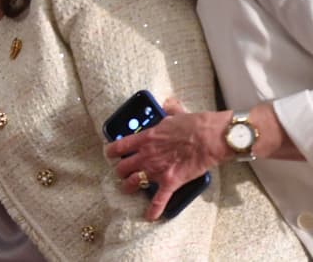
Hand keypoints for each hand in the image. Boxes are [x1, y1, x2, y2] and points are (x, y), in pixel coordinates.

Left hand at [105, 99, 228, 220]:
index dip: (111, 151)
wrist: (210, 137)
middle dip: (120, 171)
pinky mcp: (170, 182)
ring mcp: (157, 169)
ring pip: (133, 182)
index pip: (119, 146)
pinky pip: (158, 199)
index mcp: (145, 138)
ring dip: (129, 187)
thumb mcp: (176, 113)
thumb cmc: (194, 125)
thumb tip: (169, 103)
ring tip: (127, 189)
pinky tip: (149, 216)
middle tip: (121, 173)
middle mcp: (146, 155)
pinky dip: (153, 209)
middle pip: (123, 167)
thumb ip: (169, 110)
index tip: (109, 154)